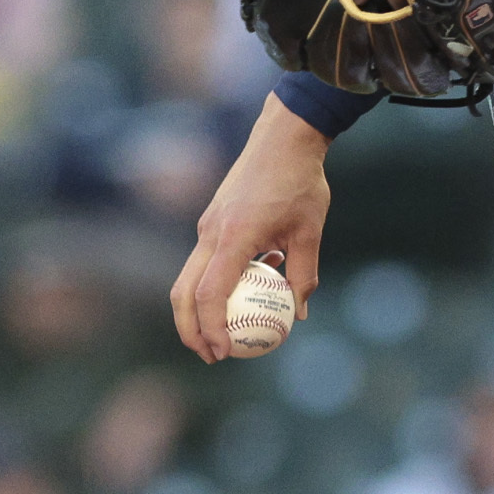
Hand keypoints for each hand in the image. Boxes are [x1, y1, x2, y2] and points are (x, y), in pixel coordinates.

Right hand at [172, 98, 331, 363]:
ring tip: (218, 337)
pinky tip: (242, 297)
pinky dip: (212, 286)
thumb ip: (303, 276)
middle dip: (191, 329)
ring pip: (189, 278)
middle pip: (184, 292)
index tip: (224, 352)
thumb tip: (298, 314)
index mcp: (233, 237)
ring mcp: (207, 226)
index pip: (210, 294)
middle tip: (211, 355)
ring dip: (197, 311)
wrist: (282, 138)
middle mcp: (211, 233)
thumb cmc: (301, 183)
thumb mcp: (310, 233)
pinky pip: (205, 263)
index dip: (212, 328)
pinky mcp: (212, 221)